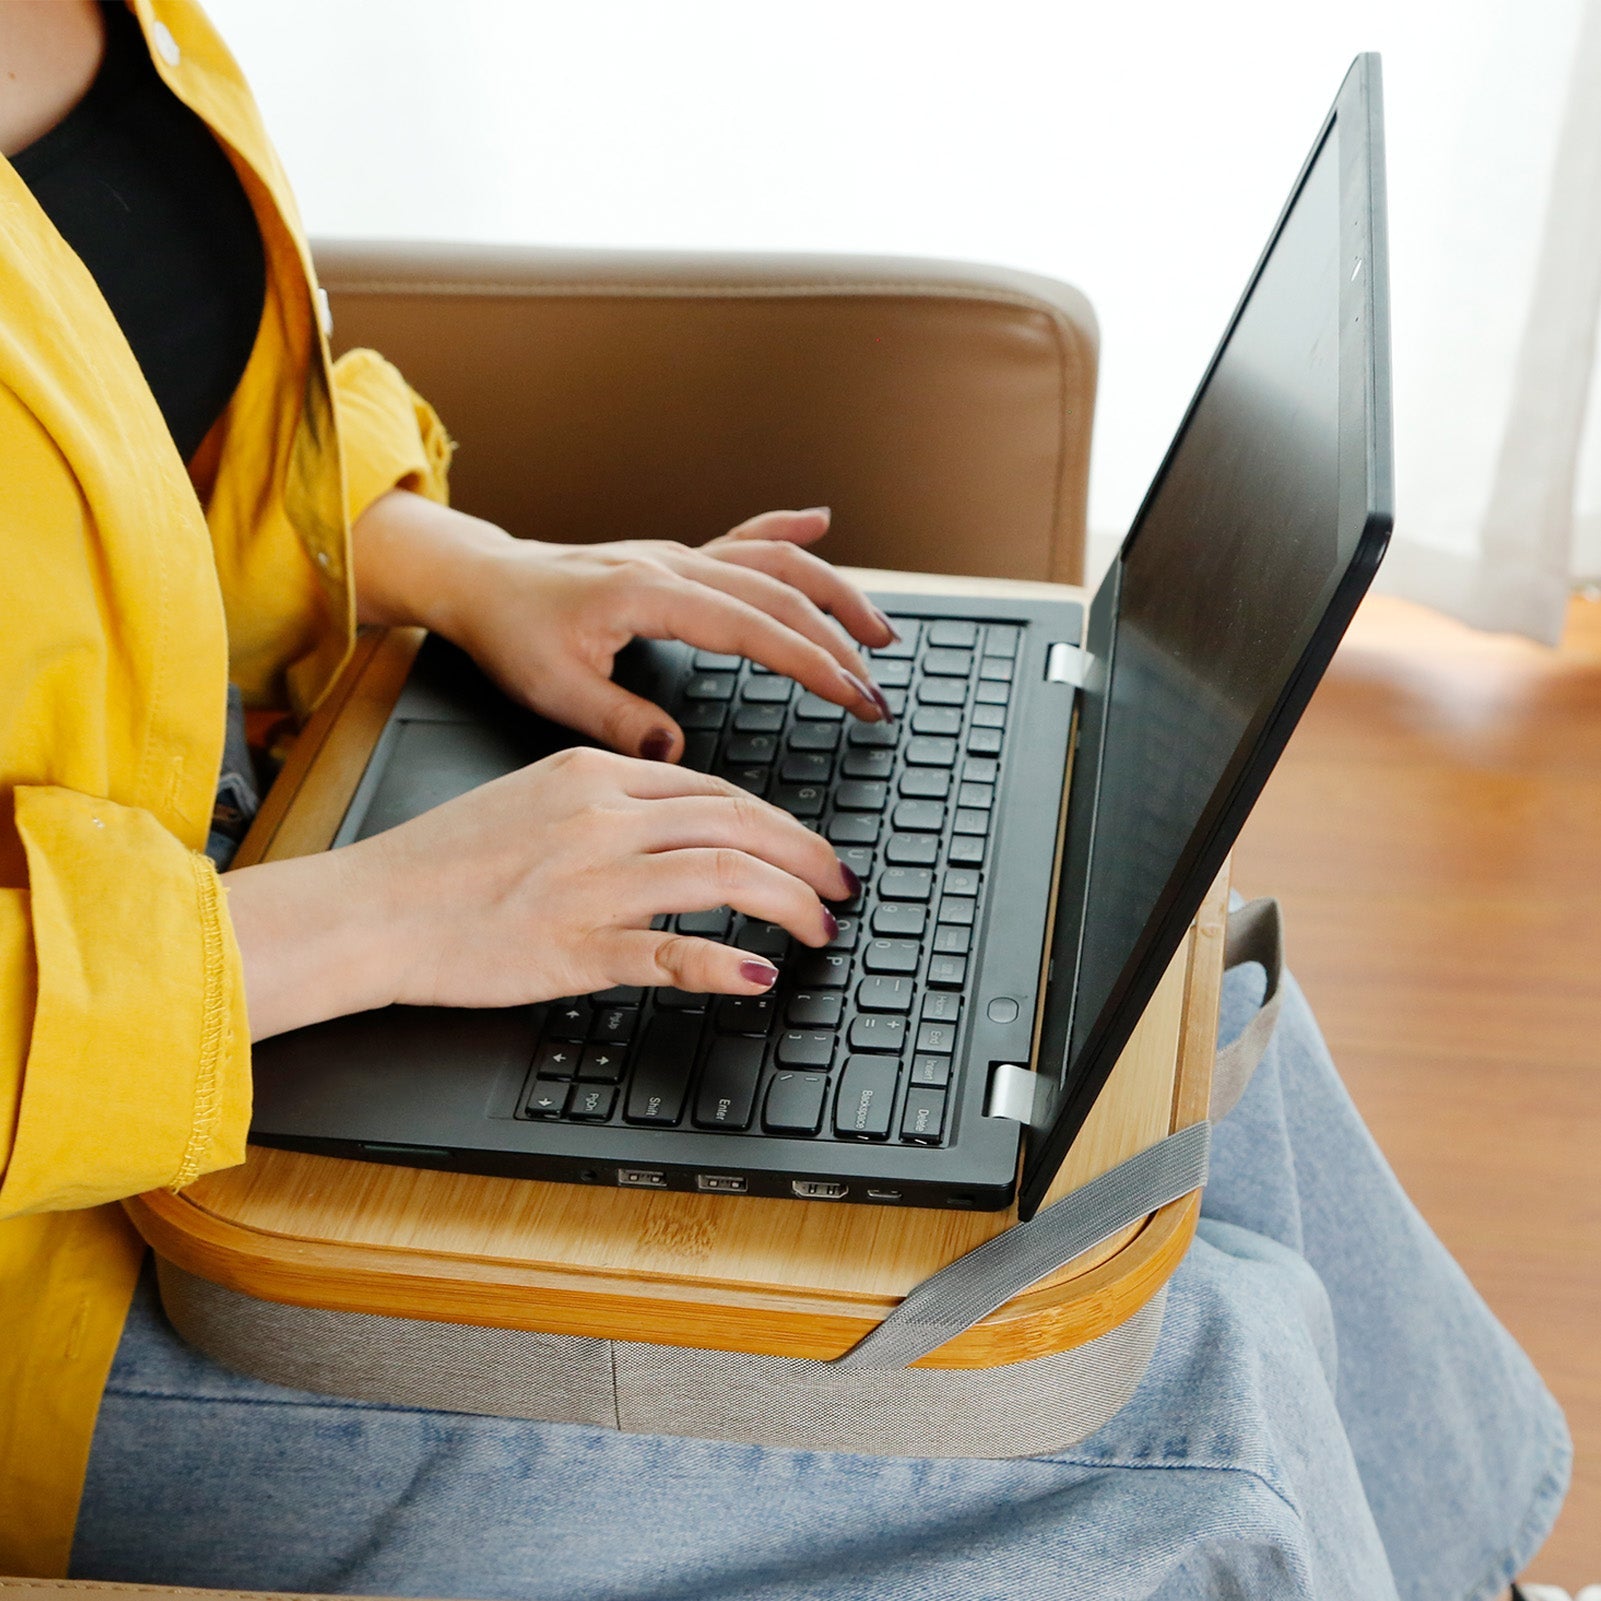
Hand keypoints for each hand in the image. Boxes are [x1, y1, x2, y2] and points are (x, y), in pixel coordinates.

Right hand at [225, 747, 858, 1038]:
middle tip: (839, 885)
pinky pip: (670, 950)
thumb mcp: (531, 798)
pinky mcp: (575, 946)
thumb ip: (605, 804)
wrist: (372, 907)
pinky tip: (757, 973)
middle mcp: (603, 818)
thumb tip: (675, 824)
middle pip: (737, 822)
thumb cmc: (441, 861)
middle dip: (805, 855)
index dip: (777, 822)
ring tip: (818, 926)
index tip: (805, 848)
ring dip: (787, 901)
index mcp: (592, 776)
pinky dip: (724, 961)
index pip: (714, 790)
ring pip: (722, 874)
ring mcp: (593, 882)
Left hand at [352, 496, 899, 760]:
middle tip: (875, 694)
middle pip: (780, 597)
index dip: (811, 664)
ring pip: (774, 563)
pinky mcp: (675, 559)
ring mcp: (678, 556)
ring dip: (832, 593)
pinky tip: (820, 522)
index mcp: (650, 594)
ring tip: (877, 632)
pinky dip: (786, 531)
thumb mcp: (552, 689)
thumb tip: (674, 751)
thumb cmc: (512, 631)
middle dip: (838, 645)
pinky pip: (742, 538)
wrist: (483, 582)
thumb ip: (618, 721)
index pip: (753, 629)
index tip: (852, 695)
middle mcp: (674, 565)